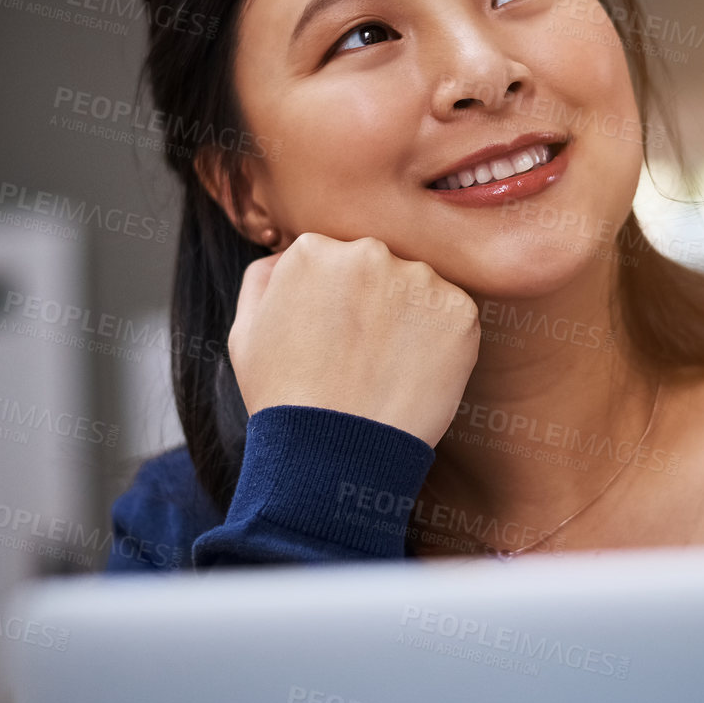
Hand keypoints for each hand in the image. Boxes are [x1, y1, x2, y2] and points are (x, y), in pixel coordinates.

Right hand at [228, 232, 479, 446]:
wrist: (333, 452)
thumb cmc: (283, 398)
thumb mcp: (245, 333)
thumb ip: (263, 279)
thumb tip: (284, 253)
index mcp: (314, 250)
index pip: (335, 259)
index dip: (335, 302)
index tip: (333, 338)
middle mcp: (368, 252)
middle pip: (378, 268)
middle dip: (374, 303)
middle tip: (361, 357)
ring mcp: (418, 280)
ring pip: (417, 290)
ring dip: (409, 319)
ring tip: (386, 370)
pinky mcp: (458, 312)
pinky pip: (452, 317)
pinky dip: (441, 342)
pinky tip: (414, 374)